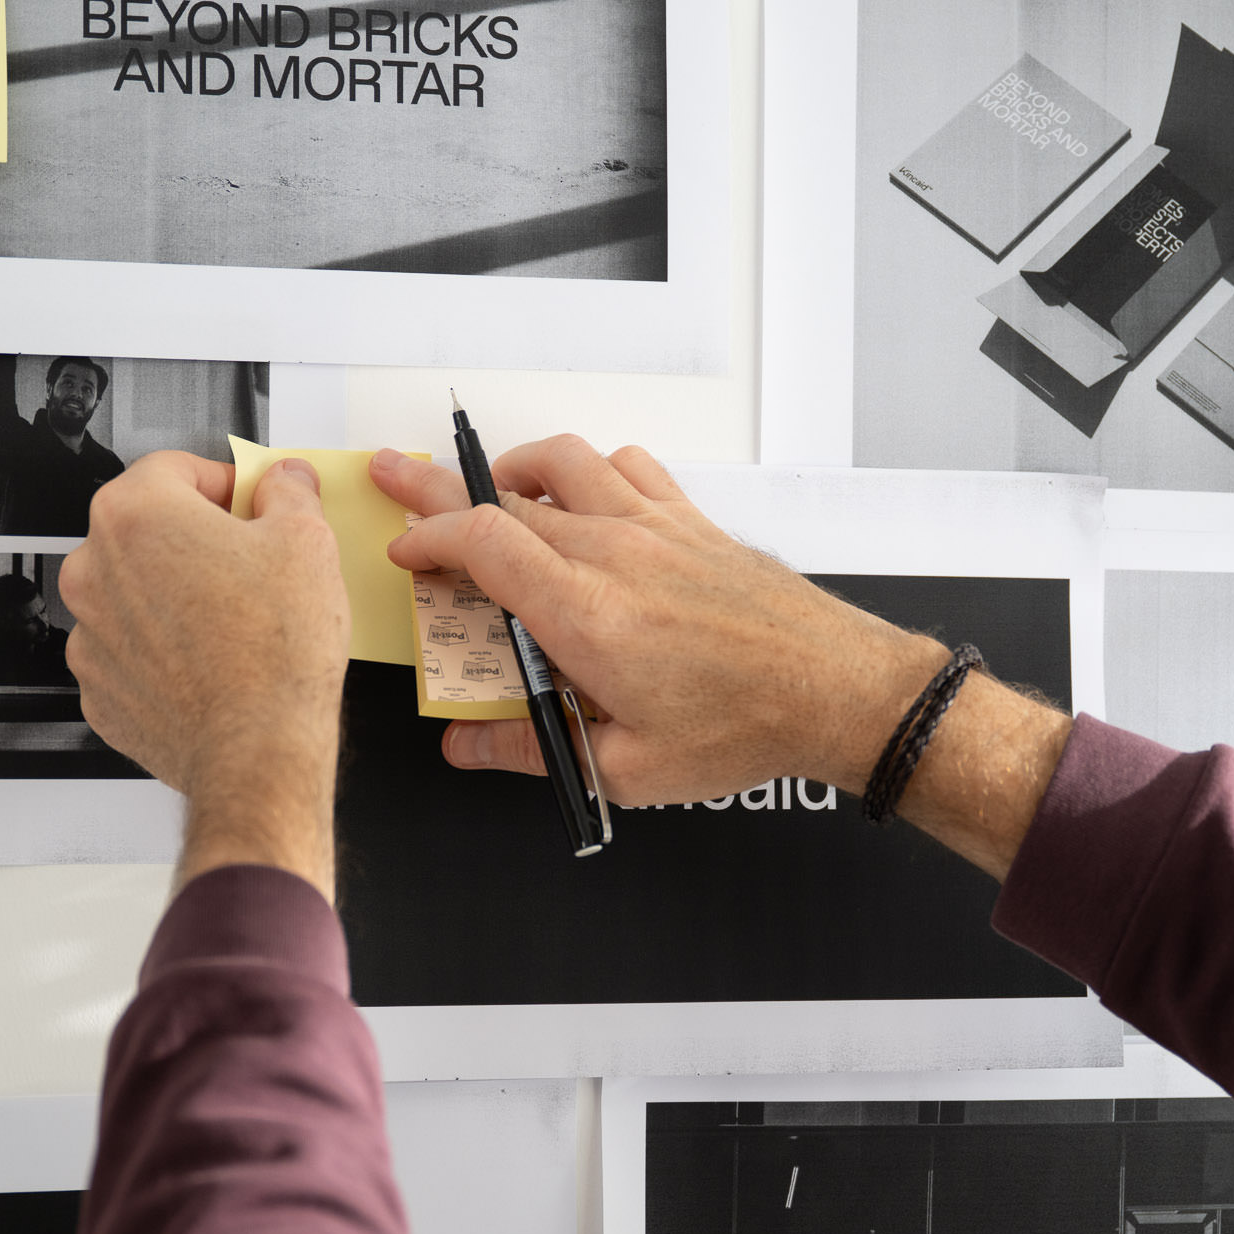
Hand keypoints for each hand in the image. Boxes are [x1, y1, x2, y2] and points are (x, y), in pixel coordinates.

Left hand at [60, 453, 347, 895]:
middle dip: (196, 540)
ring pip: (135, 593)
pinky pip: (130, 652)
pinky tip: (210, 664)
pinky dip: (163, 652)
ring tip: (233, 624)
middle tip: (250, 565)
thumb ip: (288, 493)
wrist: (257, 750)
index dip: (223, 483)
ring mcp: (89, 635)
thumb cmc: (274, 653)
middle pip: (147, 530)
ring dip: (175, 597)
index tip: (250, 504)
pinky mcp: (99, 690)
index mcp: (134, 515)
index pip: (175, 469)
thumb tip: (284, 482)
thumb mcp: (307, 541)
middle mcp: (93, 570)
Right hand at [372, 438, 1070, 877]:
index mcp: (585, 613)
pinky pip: (627, 467)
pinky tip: (583, 495)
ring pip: (563, 464)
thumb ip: (530, 750)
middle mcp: (615, 554)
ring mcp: (655, 528)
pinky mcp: (691, 522)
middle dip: (438, 488)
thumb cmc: (743, 727)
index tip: (404, 553)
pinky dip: (589, 470)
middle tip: (398, 476)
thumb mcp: (624, 770)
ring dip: (512, 469)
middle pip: (504, 495)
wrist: (835, 691)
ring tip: (488, 488)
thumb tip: (468, 748)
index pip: (480, 540)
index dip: (427, 536)